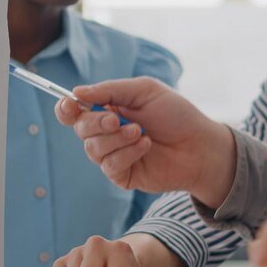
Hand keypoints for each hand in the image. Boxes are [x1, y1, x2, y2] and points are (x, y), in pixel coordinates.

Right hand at [55, 77, 235, 205]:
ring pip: (92, 149)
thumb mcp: (145, 91)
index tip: (70, 104)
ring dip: (115, 139)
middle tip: (117, 120)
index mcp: (108, 109)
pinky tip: (146, 145)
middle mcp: (106, 133)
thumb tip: (76, 92)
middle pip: (79, 129)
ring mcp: (114, 155)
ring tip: (140, 132)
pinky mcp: (122, 175)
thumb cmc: (177, 114)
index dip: (66, 108)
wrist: (200, 145)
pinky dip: (127, 153)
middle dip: (95, 123)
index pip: (75, 110)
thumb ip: (110, 90)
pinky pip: (110, 166)